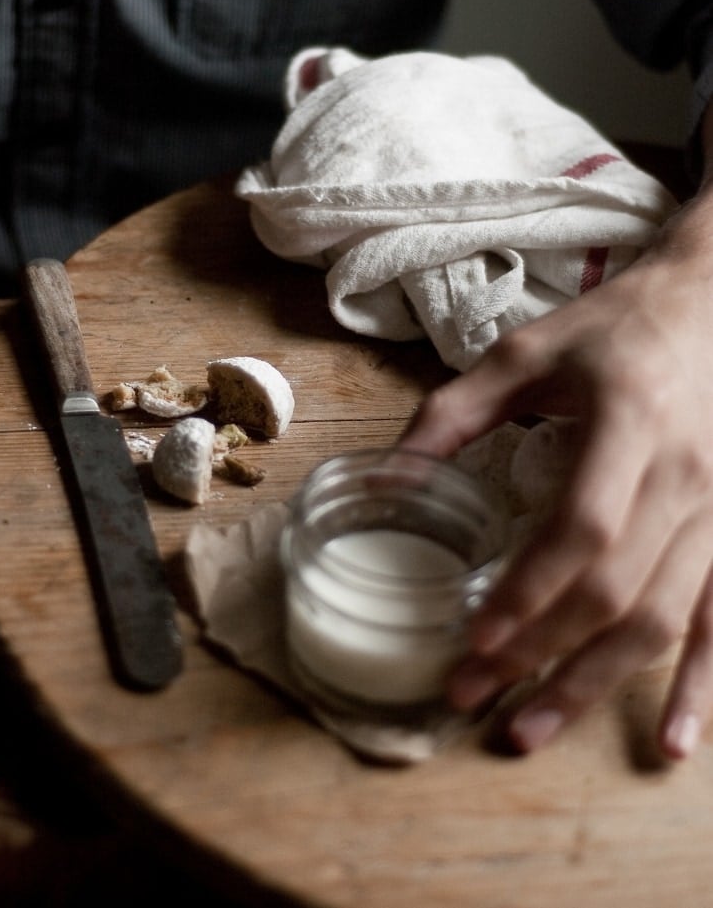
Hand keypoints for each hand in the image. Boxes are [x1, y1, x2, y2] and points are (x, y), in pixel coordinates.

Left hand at [399, 145, 712, 757]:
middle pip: (616, 590)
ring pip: (661, 620)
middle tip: (472, 695)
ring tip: (532, 730)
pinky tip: (668, 742)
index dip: (529, 594)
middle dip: (540, 653)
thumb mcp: (527, 351)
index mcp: (631, 422)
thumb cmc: (617, 326)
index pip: (583, 530)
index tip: (473, 641)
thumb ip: (453, 412)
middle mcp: (685, 475)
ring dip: (595, 684)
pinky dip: (699, 685)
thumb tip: (386, 482)